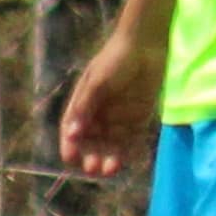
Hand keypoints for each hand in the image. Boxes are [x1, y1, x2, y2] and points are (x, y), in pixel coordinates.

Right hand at [58, 39, 161, 178]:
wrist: (145, 45)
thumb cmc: (115, 59)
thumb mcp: (97, 82)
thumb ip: (86, 107)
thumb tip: (72, 134)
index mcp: (83, 104)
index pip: (72, 130)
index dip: (70, 145)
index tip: (71, 159)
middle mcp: (99, 114)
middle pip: (92, 142)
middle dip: (91, 156)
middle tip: (93, 168)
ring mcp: (119, 117)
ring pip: (112, 144)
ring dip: (109, 158)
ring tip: (111, 170)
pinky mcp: (138, 117)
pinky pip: (132, 138)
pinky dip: (128, 150)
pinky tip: (126, 160)